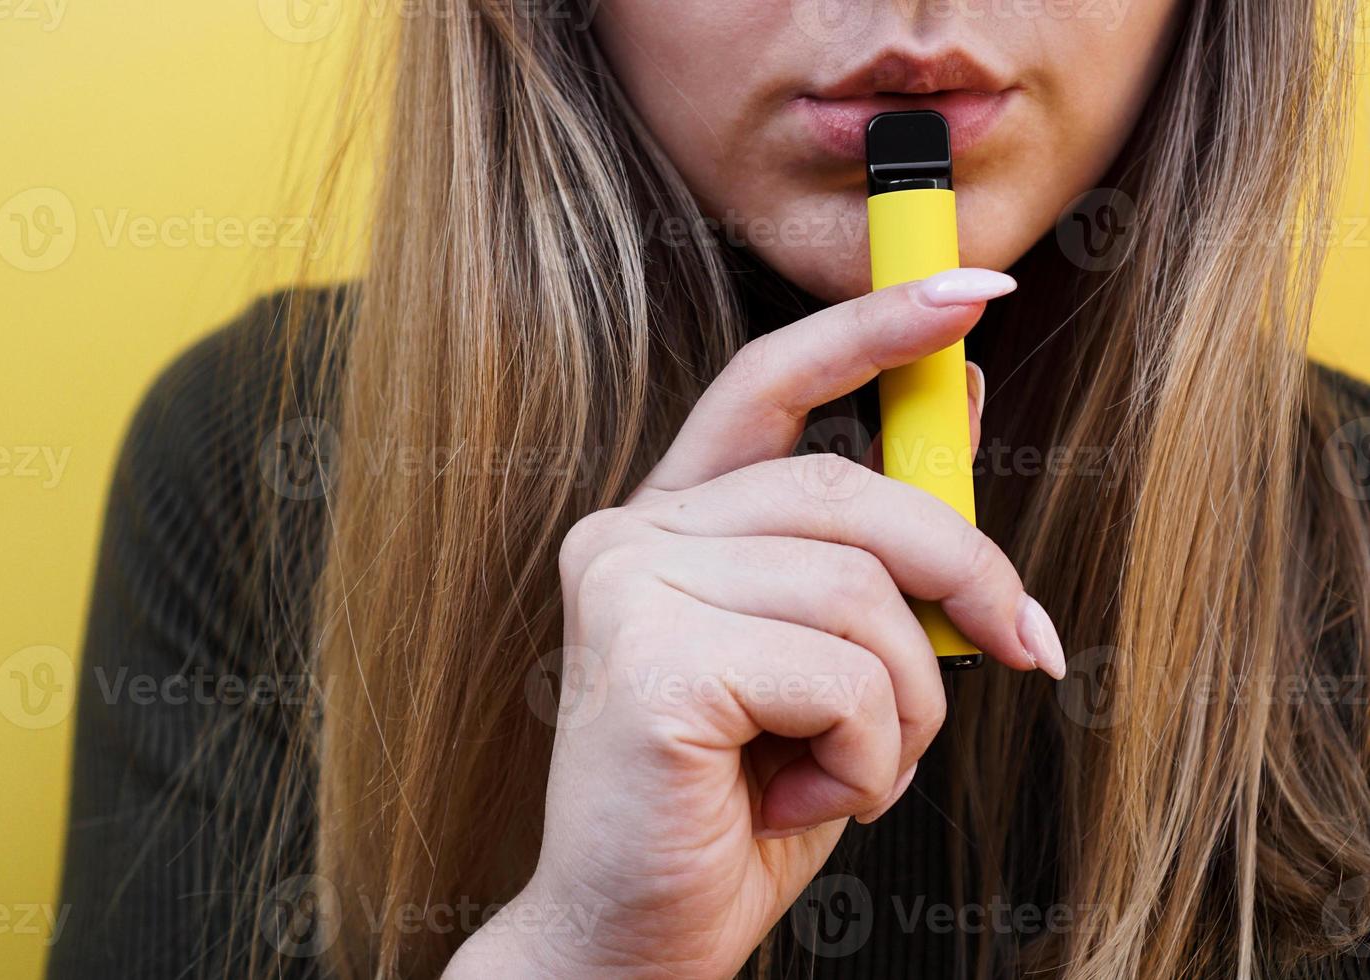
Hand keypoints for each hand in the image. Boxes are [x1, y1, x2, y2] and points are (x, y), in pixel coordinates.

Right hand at [446, 269, 1063, 978]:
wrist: (636, 940)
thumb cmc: (739, 804)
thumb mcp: (832, 658)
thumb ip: (877, 543)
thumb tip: (963, 402)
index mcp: (669, 522)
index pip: (768, 383)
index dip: (873, 329)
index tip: (974, 288)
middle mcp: (631, 533)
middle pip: (850, 492)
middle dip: (967, 569)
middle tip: (1027, 647)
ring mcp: (628, 586)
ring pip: (860, 591)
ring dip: (911, 702)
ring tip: (861, 770)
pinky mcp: (651, 658)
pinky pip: (841, 672)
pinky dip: (870, 753)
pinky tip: (804, 798)